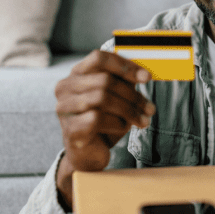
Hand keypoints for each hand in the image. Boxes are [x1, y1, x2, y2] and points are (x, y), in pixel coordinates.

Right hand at [54, 50, 153, 209]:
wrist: (90, 155)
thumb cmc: (104, 122)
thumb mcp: (116, 98)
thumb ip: (124, 82)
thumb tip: (142, 73)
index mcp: (76, 74)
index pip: (99, 58)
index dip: (125, 66)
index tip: (147, 77)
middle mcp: (65, 88)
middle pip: (104, 80)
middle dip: (132, 95)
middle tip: (150, 108)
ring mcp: (64, 109)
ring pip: (102, 98)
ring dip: (129, 110)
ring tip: (142, 120)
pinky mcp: (70, 129)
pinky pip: (97, 119)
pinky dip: (117, 123)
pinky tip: (123, 128)